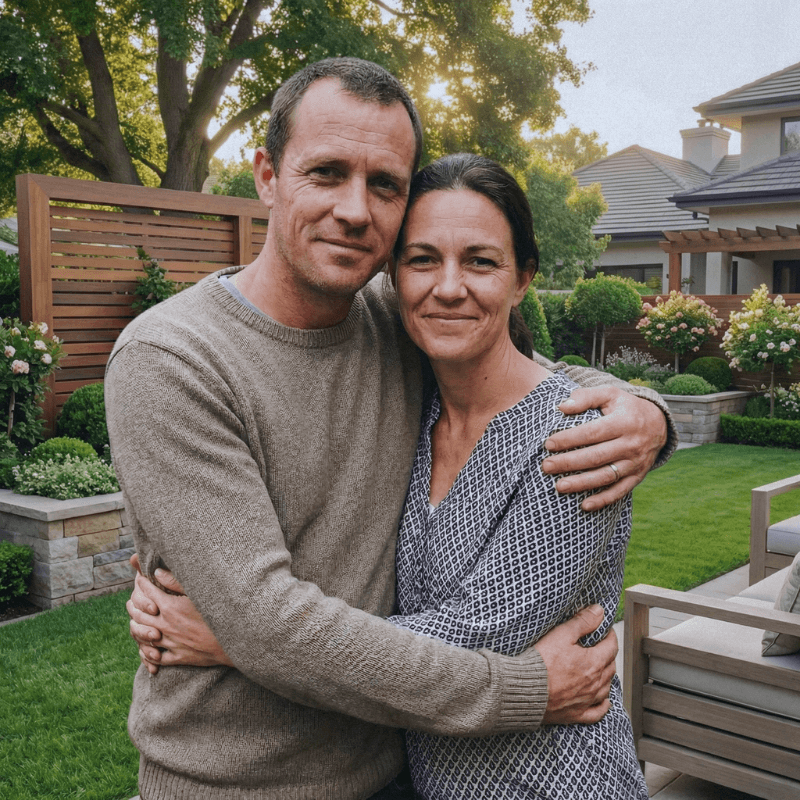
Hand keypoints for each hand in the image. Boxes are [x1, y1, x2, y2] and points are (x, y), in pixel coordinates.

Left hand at [127, 556, 232, 672]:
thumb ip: (176, 582)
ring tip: (134, 620)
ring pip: (143, 635)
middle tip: (132, 598)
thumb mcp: (199, 592)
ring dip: (135, 626)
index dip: (141, 583)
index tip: (139, 578)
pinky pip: (154, 656)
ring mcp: (170, 643)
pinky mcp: (177, 657)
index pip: (148, 592)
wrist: (233, 641)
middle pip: (139, 614)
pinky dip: (147, 651)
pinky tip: (146, 647)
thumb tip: (157, 572)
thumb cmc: (219, 612)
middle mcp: (166, 625)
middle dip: (134, 604)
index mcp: (170, 607)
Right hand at [536, 605, 616, 724]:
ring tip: (600, 668)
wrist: (525, 690)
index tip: (604, 630)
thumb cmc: (541, 662)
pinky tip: (603, 701)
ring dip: (606, 676)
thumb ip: (582, 622)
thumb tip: (599, 612)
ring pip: (607, 687)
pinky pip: (597, 712)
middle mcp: (595, 683)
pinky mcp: (577, 714)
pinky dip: (603, 705)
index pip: (611, 646)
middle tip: (600, 645)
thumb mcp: (561, 634)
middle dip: (608, 653)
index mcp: (594, 663)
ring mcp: (587, 700)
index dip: (609, 635)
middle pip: (611, 666)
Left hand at [541, 386, 666, 510]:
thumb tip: (562, 406)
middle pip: (596, 457)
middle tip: (546, 466)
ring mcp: (635, 463)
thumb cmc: (625, 407)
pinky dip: (603, 500)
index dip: (569, 439)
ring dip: (582, 483)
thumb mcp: (610, 394)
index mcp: (624, 423)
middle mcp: (631, 444)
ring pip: (606, 476)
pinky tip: (584, 505)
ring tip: (559, 487)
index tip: (548, 444)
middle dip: (569, 463)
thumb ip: (586, 397)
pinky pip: (620, 491)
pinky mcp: (637, 476)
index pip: (592, 433)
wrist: (659, 423)